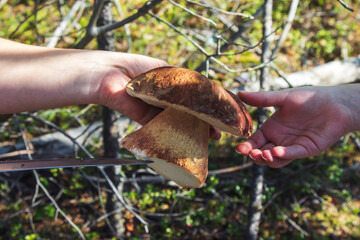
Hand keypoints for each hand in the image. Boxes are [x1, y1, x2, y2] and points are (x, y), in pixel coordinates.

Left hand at [95, 53, 221, 139]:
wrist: (110, 76)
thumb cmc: (136, 67)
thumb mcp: (166, 72)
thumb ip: (184, 84)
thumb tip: (206, 93)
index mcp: (172, 84)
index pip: (194, 96)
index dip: (209, 106)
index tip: (221, 114)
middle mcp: (165, 98)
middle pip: (189, 112)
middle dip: (204, 122)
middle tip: (217, 133)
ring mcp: (156, 110)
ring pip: (179, 122)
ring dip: (193, 131)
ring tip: (208, 138)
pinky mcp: (146, 121)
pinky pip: (163, 129)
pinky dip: (176, 135)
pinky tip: (187, 140)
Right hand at [236, 86, 353, 167]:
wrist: (335, 102)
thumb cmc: (309, 98)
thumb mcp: (283, 98)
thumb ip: (262, 99)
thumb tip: (239, 93)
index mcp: (271, 129)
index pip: (255, 141)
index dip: (246, 147)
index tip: (239, 148)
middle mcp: (279, 140)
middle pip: (262, 154)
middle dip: (255, 155)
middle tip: (251, 152)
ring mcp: (292, 146)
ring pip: (275, 160)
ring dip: (267, 159)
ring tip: (264, 153)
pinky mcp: (306, 149)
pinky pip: (293, 154)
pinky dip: (284, 154)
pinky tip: (277, 151)